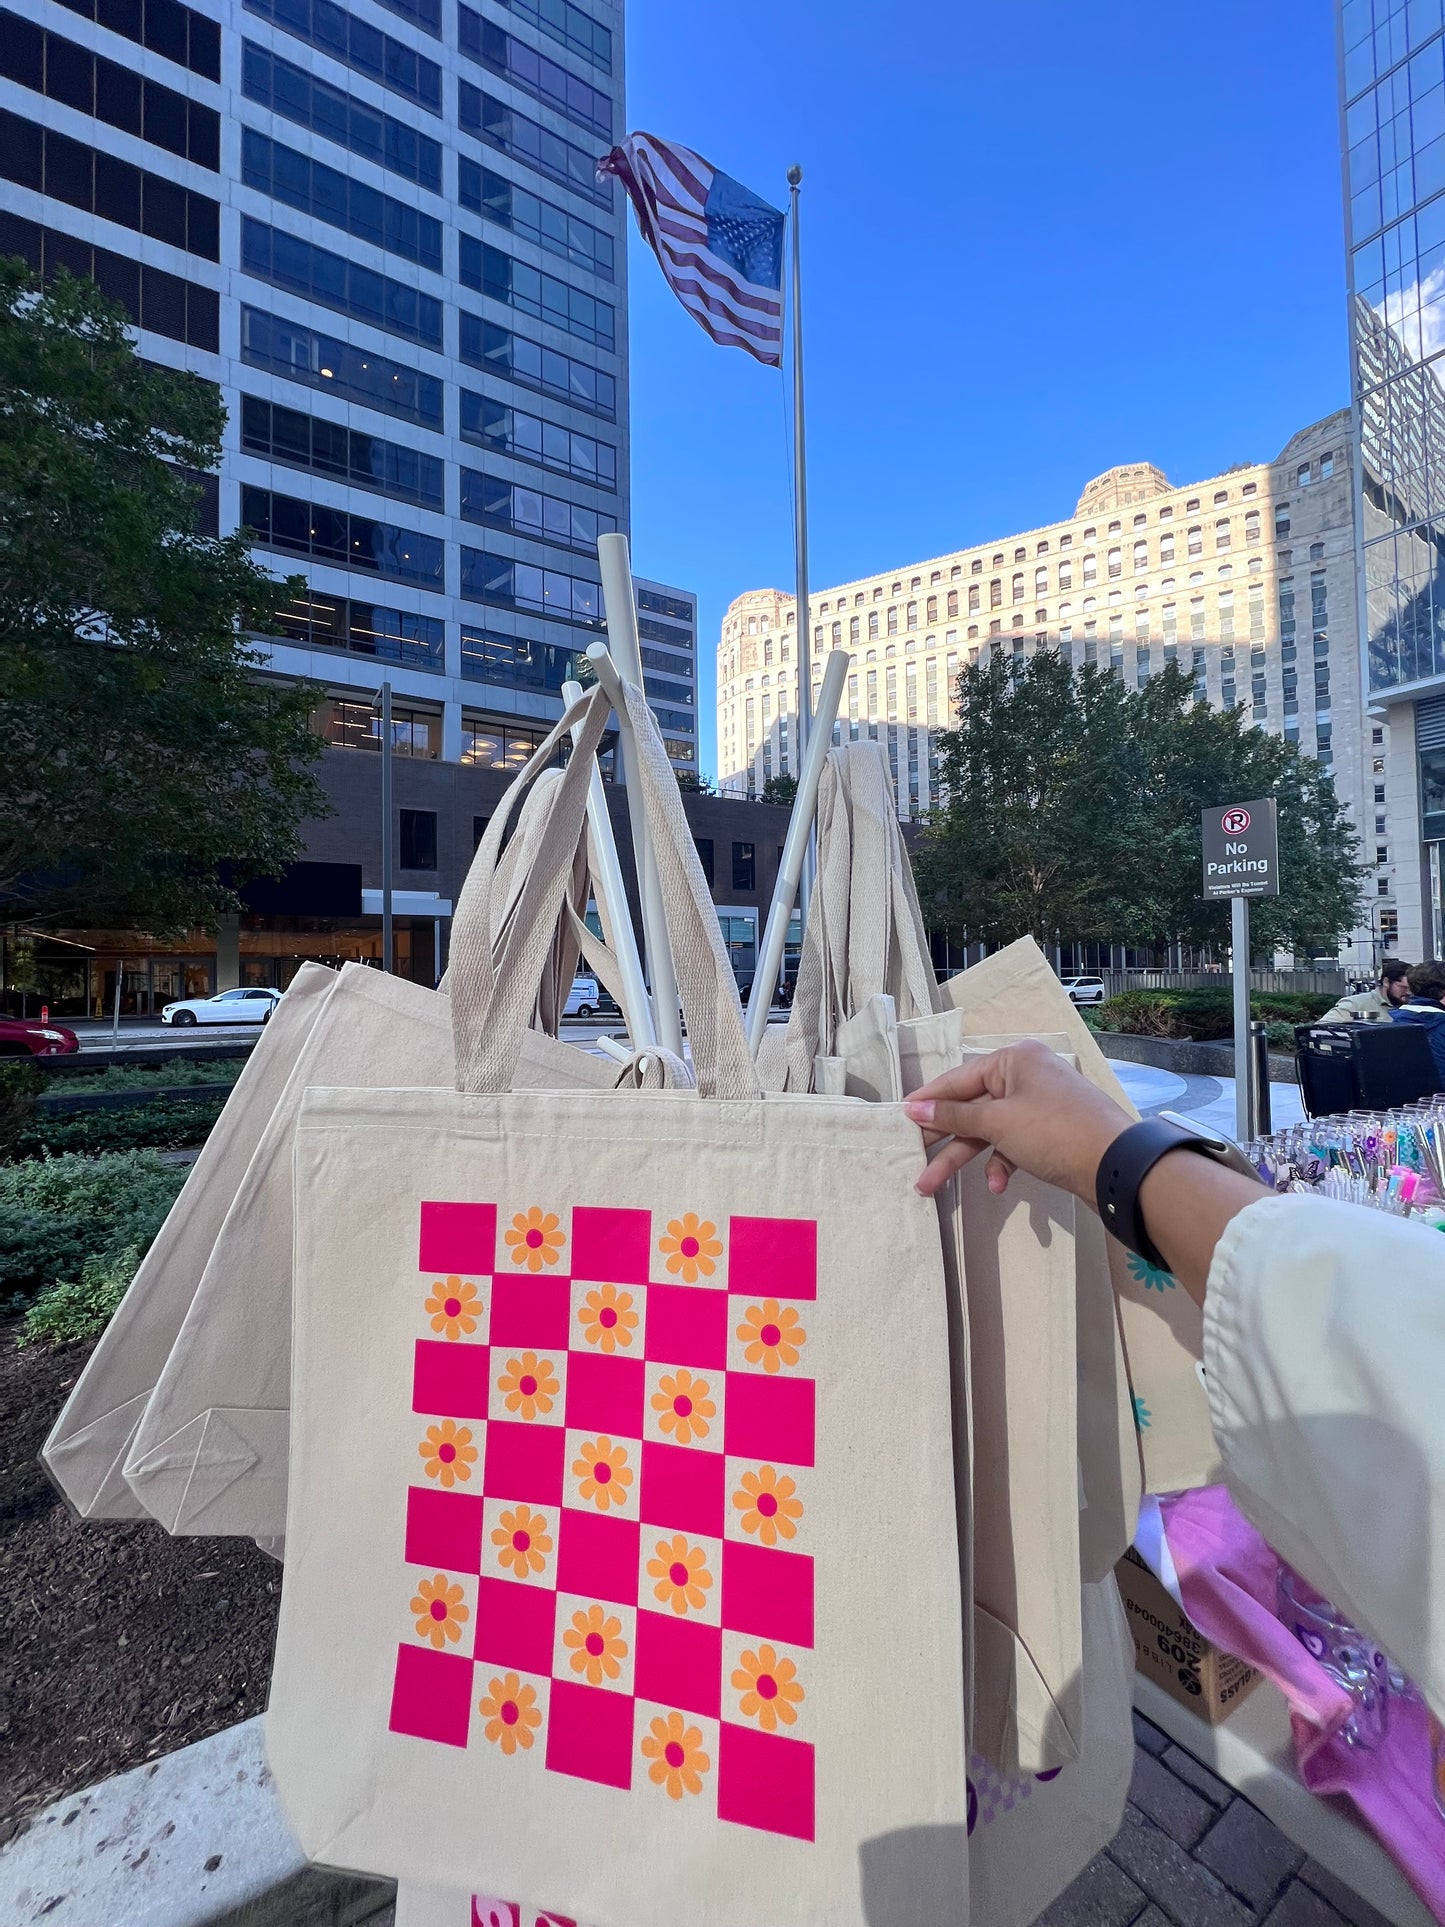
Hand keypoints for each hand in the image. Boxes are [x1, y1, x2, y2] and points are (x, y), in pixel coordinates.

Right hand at [904, 1039, 1131, 1200]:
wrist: (1116, 1165)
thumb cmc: (1054, 1132)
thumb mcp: (998, 1122)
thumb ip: (954, 1115)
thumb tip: (914, 1107)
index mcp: (1014, 1060)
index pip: (958, 1079)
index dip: (928, 1102)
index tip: (900, 1120)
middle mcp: (1026, 1077)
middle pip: (972, 1108)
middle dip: (943, 1140)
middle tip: (912, 1162)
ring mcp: (1040, 1106)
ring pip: (990, 1130)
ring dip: (967, 1158)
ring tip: (933, 1187)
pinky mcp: (1051, 1134)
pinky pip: (1014, 1144)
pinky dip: (1002, 1164)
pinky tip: (999, 1186)